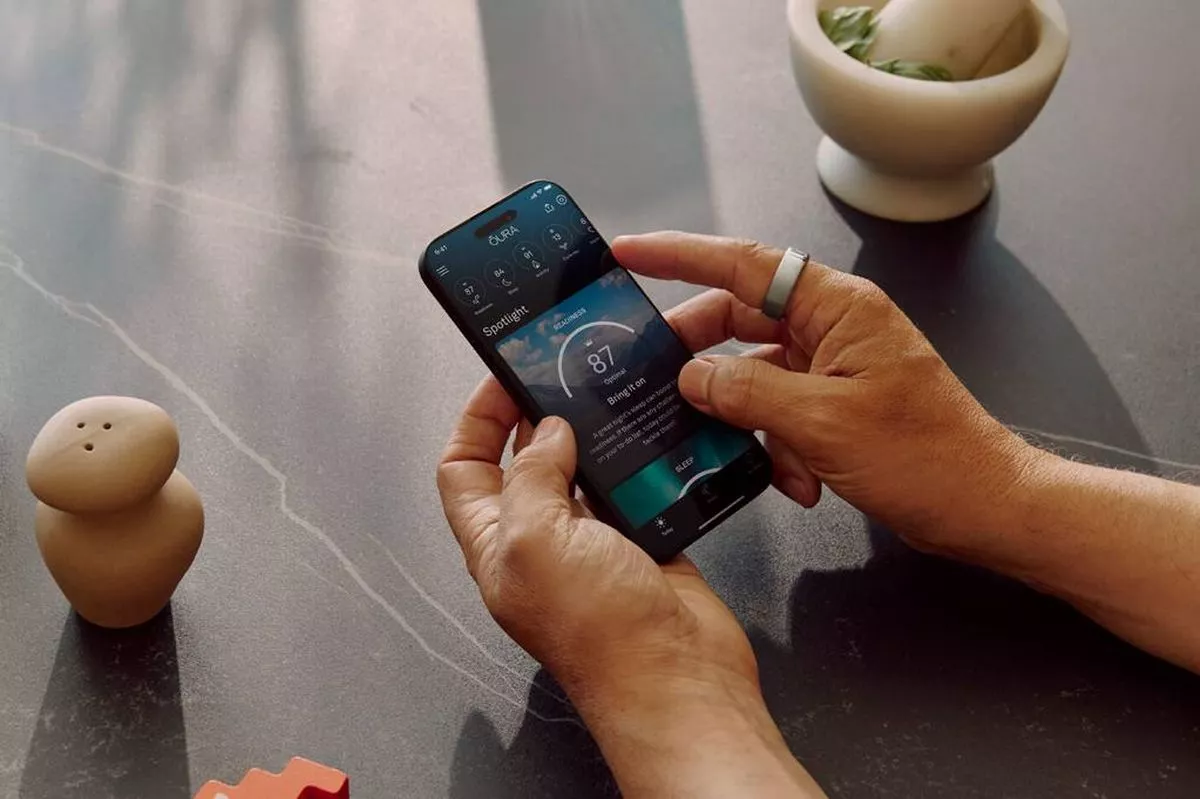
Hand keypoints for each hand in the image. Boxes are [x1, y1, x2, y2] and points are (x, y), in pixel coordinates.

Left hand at [438, 380, 825, 796]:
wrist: (680, 679)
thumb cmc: (602, 634)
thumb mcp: (538, 540)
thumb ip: (531, 478)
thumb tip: (546, 433)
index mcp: (496, 545)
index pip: (463, 469)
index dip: (476, 421)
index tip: (502, 379)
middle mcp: (539, 544)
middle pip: (522, 465)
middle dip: (534, 418)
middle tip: (558, 376)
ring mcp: (592, 545)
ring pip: (579, 473)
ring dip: (588, 436)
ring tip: (601, 398)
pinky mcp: (641, 545)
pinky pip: (632, 490)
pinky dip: (637, 462)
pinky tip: (646, 438)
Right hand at [613, 232, 1041, 558]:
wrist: (983, 506)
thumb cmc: (924, 456)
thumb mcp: (821, 422)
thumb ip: (745, 392)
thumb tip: (691, 377)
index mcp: (836, 307)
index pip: (742, 264)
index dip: (678, 255)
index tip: (626, 253)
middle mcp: (832, 327)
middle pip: (738, 322)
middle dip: (702, 360)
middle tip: (654, 382)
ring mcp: (833, 366)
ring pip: (755, 376)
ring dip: (747, 422)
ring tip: (758, 459)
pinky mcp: (835, 404)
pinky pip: (780, 412)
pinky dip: (777, 448)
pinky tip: (799, 482)